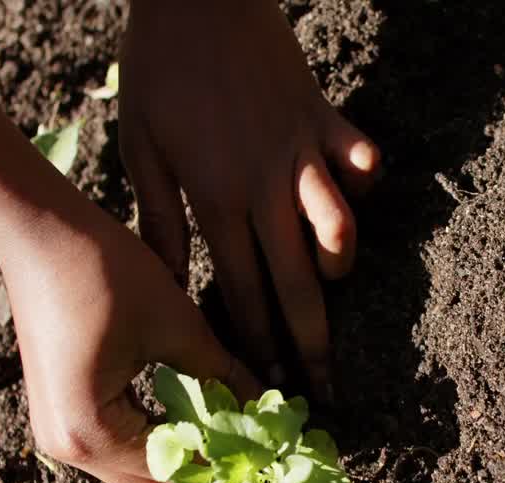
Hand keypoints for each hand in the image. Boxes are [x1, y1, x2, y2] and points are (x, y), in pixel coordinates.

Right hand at [2, 210, 260, 482]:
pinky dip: (156, 432)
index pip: (177, 476)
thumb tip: (273, 408)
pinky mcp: (59, 412)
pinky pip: (118, 444)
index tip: (269, 445)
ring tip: (227, 416)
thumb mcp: (179, 326)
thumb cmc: (106, 271)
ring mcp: (57, 433)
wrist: (38, 230)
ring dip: (182, 449)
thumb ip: (226, 377)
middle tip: (250, 434)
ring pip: (137, 469)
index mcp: (93, 432)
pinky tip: (190, 404)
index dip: (228, 463)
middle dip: (205, 465)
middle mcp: (68, 447)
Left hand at [119, 0, 380, 395]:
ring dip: (339, 261)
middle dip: (312, 343)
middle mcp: (267, 187)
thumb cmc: (160, 71)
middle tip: (326, 389)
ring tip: (332, 278)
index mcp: (218, 199)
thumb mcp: (142, 148)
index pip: (243, 292)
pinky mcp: (326, 119)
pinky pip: (360, 160)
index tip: (268, 386)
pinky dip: (362, 180)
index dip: (257, 344)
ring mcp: (302, 153)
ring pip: (337, 229)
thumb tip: (169, 284)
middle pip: (297, 282)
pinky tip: (352, 189)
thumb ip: (160, 220)